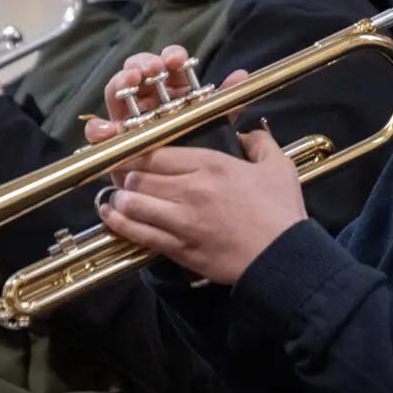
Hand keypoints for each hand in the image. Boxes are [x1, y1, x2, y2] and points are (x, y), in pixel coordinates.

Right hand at [81, 44, 246, 146]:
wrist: (179, 194)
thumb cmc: (193, 154)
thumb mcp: (212, 125)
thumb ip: (224, 102)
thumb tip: (241, 75)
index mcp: (171, 92)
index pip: (168, 65)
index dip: (171, 56)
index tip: (177, 59)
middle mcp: (147, 101)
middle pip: (138, 71)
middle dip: (142, 64)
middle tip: (152, 69)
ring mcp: (127, 119)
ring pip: (116, 93)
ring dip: (120, 83)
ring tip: (129, 82)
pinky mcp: (113, 143)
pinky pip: (99, 133)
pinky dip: (99, 128)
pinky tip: (108, 128)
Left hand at [95, 126, 305, 285]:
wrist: (282, 258)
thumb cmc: (280, 212)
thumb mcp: (277, 167)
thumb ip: (260, 143)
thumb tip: (248, 134)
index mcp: (210, 165)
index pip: (158, 153)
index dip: (136, 151)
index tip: (127, 151)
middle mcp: (190, 189)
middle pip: (140, 176)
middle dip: (124, 174)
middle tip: (118, 173)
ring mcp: (181, 221)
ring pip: (134, 203)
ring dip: (120, 198)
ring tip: (115, 196)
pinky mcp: (179, 248)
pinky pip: (140, 233)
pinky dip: (120, 224)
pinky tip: (111, 217)